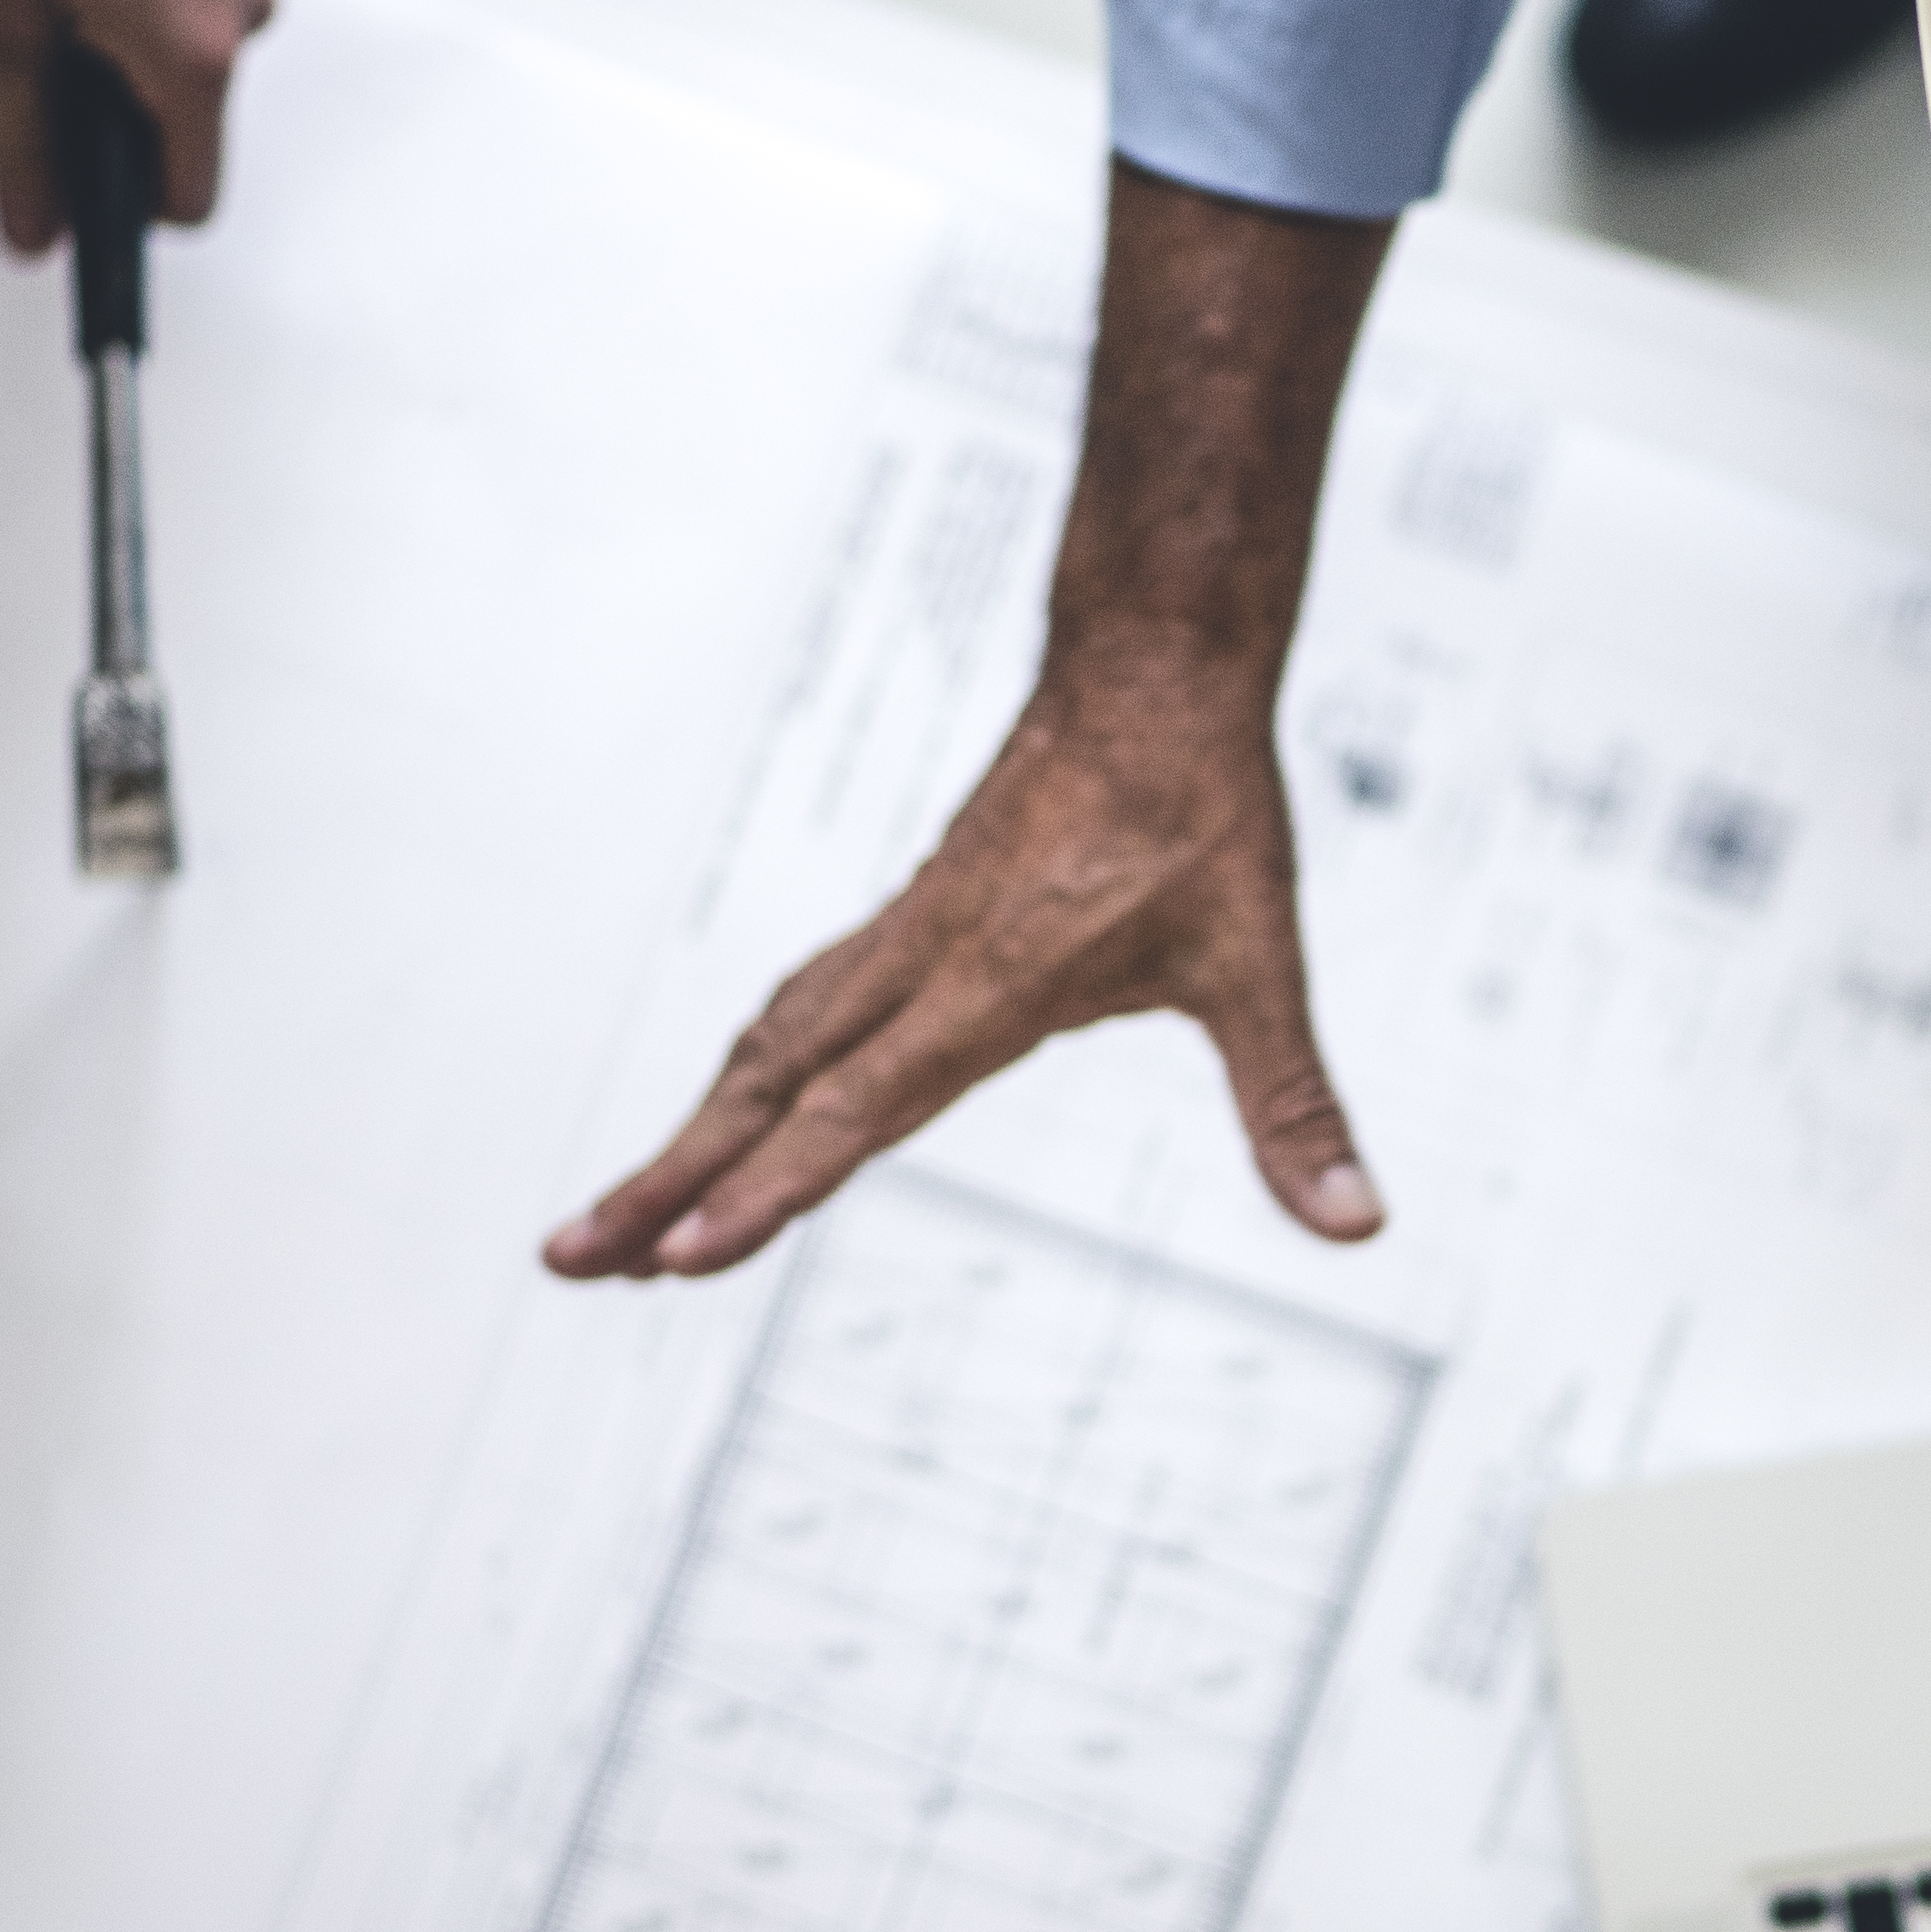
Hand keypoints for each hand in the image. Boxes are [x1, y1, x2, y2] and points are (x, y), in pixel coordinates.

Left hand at [0, 0, 277, 248]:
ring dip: (139, 9)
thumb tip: (37, 232)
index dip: (127, 200)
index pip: (190, 198)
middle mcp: (250, 8)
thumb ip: (24, 143)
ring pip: (198, 29)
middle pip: (190, 106)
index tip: (88, 180)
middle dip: (121, 82)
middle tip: (48, 13)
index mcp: (193, 54)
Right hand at [545, 638, 1380, 1281]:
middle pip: (768, 1087)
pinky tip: (723, 1115)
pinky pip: (795, 1008)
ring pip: (765, 1047)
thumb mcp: (1262, 965)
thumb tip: (1360, 1220)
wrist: (1154, 669)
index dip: (771, 1187)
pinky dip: (743, 1077)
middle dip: (668, 1182)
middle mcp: (923, 962)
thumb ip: (1295, 1105)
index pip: (860, 1107)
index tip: (680, 1259)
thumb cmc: (1206, 813)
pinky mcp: (908, 919)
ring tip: (609, 1223)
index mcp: (992, 983)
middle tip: (570, 1261)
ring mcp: (903, 937)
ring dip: (685, 1134)